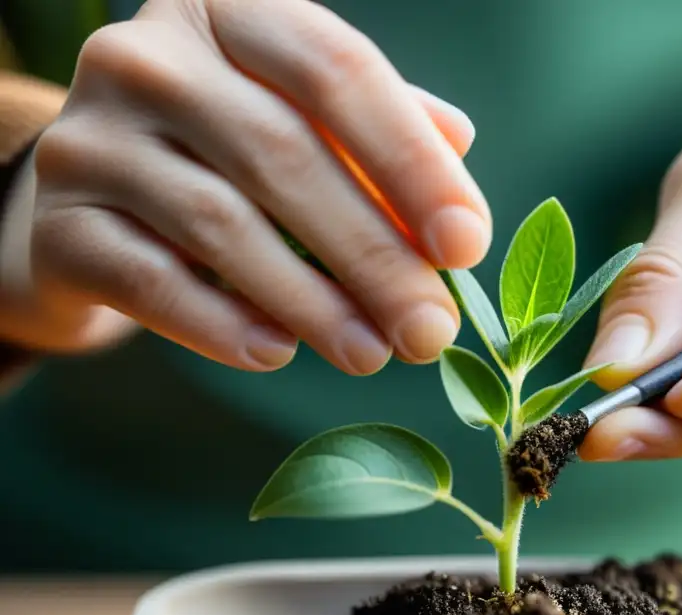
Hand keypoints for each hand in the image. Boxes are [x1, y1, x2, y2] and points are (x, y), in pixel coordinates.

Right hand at [0, 0, 488, 372]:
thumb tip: (459, 144)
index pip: (337, 71)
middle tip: (430, 329)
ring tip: (373, 354)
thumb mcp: (303, 122)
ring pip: (222, 224)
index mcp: (230, 12)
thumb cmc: (229, 160)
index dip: (412, 162)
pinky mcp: (57, 223)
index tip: (466, 245)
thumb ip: (379, 132)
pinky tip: (277, 353)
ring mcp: (91, 137)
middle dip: (374, 255)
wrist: (98, 205)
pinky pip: (153, 282)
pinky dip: (223, 324)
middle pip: (285, 156)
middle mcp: (148, 57)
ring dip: (312, 302)